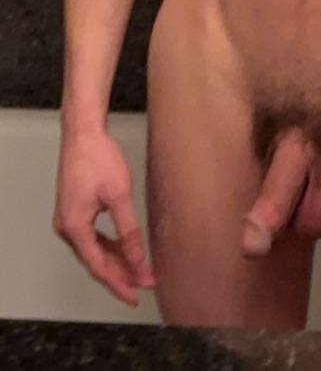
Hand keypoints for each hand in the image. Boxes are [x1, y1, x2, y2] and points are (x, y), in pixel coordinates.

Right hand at [53, 127, 155, 306]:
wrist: (84, 132)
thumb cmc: (98, 158)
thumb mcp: (119, 196)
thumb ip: (129, 231)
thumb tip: (137, 260)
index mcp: (74, 227)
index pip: (98, 267)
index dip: (119, 284)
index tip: (136, 296)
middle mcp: (67, 228)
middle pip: (95, 261)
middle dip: (121, 274)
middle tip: (145, 284)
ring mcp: (69, 220)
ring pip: (94, 250)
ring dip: (116, 261)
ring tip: (139, 270)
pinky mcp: (75, 211)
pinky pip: (92, 237)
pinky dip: (109, 246)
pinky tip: (125, 250)